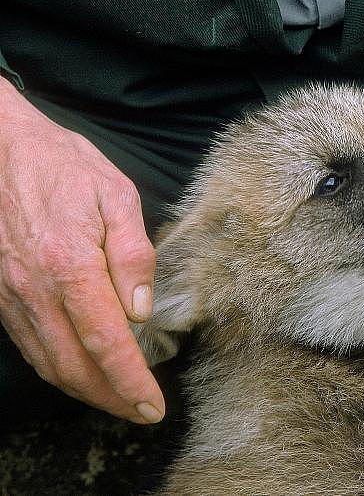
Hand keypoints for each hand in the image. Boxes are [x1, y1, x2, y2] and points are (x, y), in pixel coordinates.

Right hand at [0, 77, 163, 422]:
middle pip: (74, 367)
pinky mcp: (0, 294)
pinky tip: (80, 371)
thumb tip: (141, 311)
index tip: (153, 406)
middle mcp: (35, 289)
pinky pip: (29, 345)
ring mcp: (11, 295)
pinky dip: (58, 368)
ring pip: (48, 363)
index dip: (131, 382)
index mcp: (70, 265)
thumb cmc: (64, 165)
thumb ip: (133, 255)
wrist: (1, 145)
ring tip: (118, 401)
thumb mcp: (116, 195)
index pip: (107, 342)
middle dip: (111, 399)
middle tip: (142, 412)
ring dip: (85, 391)